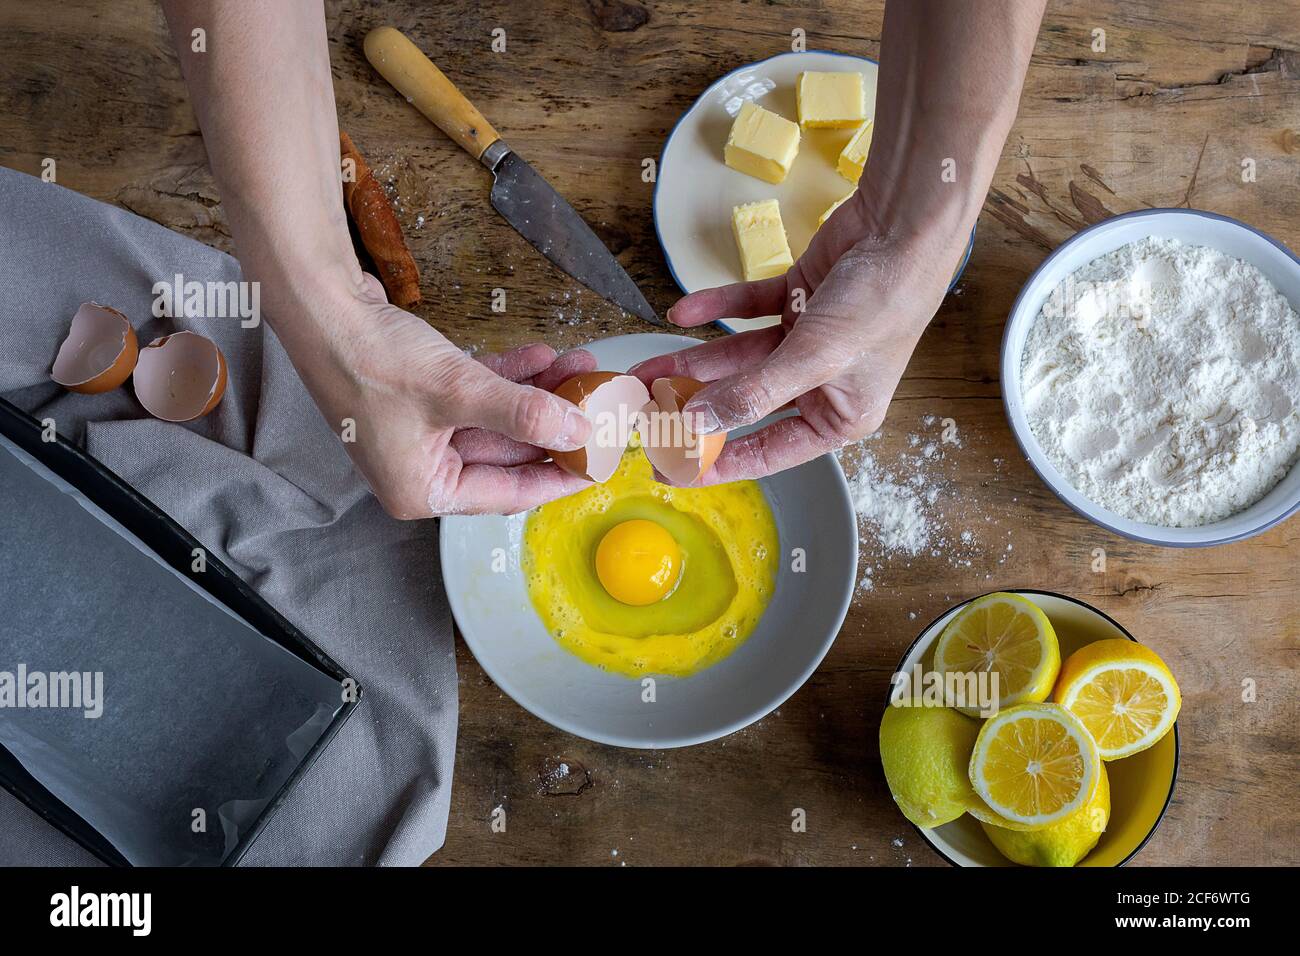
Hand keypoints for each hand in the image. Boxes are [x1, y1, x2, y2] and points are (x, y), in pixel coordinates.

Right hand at [284, 274, 593, 517]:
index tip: (596, 464)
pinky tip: (542, 356)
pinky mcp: (419, 397)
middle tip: (595, 405)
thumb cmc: (371, 359)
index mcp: (422, 491)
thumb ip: (522, 415)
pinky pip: (476, 395)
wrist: (320, 306)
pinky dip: (508, 378)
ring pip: (495, 419)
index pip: (507, 494)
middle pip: (505, 454)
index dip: (557, 476)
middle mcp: (419, 469)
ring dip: (536, 394)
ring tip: (578, 368)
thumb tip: (576, 433)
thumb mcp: (458, 392)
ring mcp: (419, 432)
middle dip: (552, 423)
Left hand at [629, 192, 967, 483]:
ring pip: (737, 358)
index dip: (719, 461)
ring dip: (690, 360)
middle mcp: (821, 383)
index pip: (768, 450)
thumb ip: (753, 392)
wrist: (904, 226)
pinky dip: (714, 309)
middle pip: (744, 402)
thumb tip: (698, 423)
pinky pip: (746, 311)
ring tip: (644, 368)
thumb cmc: (882, 302)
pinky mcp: (797, 301)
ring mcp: (806, 341)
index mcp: (839, 416)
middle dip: (693, 405)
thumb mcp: (814, 358)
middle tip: (645, 414)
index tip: (674, 469)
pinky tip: (681, 311)